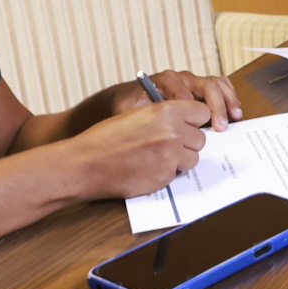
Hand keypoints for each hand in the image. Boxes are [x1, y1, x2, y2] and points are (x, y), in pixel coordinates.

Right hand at [64, 94, 210, 200]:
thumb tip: (187, 122)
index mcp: (166, 110)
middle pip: (200, 138)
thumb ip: (166, 116)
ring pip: (193, 158)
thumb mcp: (138, 114)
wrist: (85, 164)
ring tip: (157, 157)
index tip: (188, 125)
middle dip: (188, 142)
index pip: (202, 112)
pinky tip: (147, 168)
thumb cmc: (106, 138)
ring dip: (180, 159)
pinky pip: (177, 174)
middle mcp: (173, 132)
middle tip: (168, 144)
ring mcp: (170, 157)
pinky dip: (166, 173)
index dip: (195, 120)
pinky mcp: (165, 178)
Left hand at [137, 68, 243, 125]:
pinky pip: (221, 87)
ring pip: (218, 84)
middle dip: (216, 105)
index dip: (194, 109)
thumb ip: (144, 113)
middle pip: (207, 85)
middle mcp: (184, 78)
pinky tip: (234, 112)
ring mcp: (194, 82)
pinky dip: (229, 97)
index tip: (197, 126)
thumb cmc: (130, 105)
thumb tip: (159, 122)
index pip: (186, 91)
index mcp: (167, 79)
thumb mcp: (131, 109)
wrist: (131, 98)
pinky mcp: (201, 89)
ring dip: (228, 100)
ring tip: (235, 116)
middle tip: (221, 126)